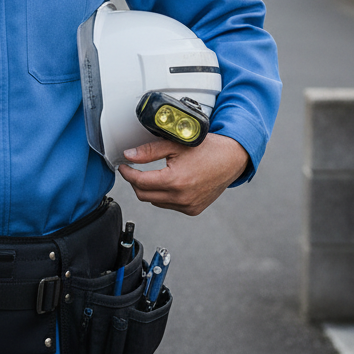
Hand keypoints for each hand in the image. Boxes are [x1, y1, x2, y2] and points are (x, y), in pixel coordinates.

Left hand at [117, 133, 248, 215]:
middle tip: (133, 169)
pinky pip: (169, 205)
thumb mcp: (174, 144)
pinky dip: (164, 196)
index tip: (123, 166)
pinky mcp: (193, 210)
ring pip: (156, 202)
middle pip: (144, 195)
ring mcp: (188, 206)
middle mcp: (181, 197)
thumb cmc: (206, 148)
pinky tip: (168, 182)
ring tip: (152, 174)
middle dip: (135, 182)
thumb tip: (129, 155)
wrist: (231, 158)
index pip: (139, 182)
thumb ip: (149, 151)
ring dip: (149, 189)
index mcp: (174, 181)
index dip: (127, 173)